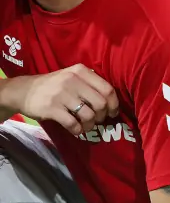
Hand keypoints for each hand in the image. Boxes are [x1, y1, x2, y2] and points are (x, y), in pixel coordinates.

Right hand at [1, 64, 118, 135]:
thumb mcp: (72, 77)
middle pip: (101, 104)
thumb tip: (112, 104)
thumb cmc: (53, 86)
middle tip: (97, 120)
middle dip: (102, 116)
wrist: (22, 91)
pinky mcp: (51, 108)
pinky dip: (78, 130)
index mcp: (80, 71)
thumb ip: (91, 85)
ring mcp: (61, 94)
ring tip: (85, 125)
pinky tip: (76, 129)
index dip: (114, 104)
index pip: (108, 89)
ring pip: (88, 115)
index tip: (112, 113)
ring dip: (90, 125)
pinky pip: (73, 124)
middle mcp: (72, 80)